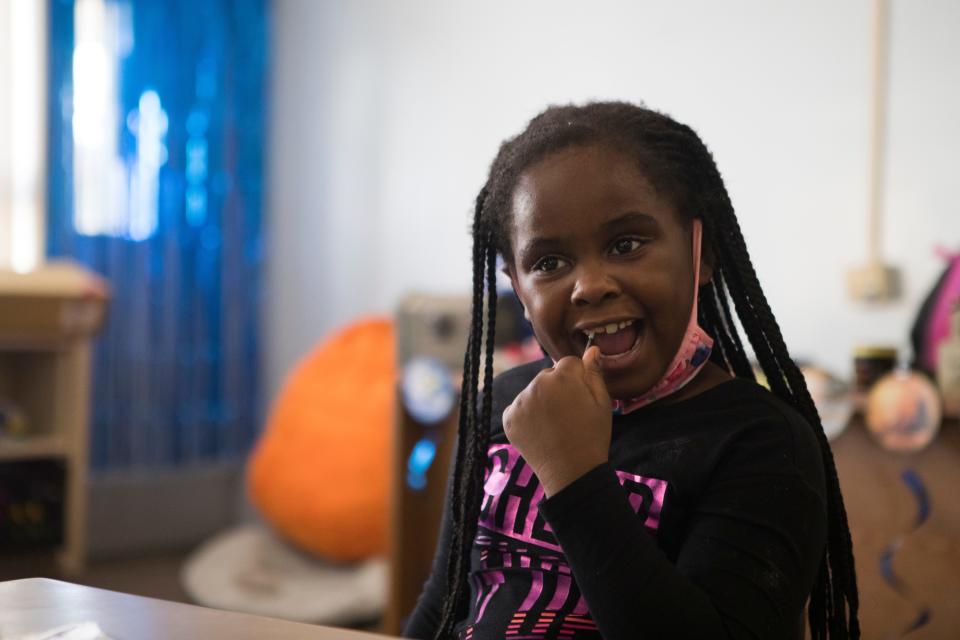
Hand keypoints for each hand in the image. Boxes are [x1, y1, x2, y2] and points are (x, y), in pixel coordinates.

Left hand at [502, 346, 611, 496]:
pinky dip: (527, 416)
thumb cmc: (592, 436)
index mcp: (562, 376)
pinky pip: (518, 408)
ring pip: (532, 392)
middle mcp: (537, 383)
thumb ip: (593, 373)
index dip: (577, 379)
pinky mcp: (509, 417)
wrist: (572, 472)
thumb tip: (591, 349)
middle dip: (557, 388)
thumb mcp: (602, 402)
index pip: (568, 363)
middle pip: (548, 376)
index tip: (581, 398)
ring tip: (555, 425)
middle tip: (568, 414)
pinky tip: (541, 431)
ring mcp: (520, 401)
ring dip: (541, 401)